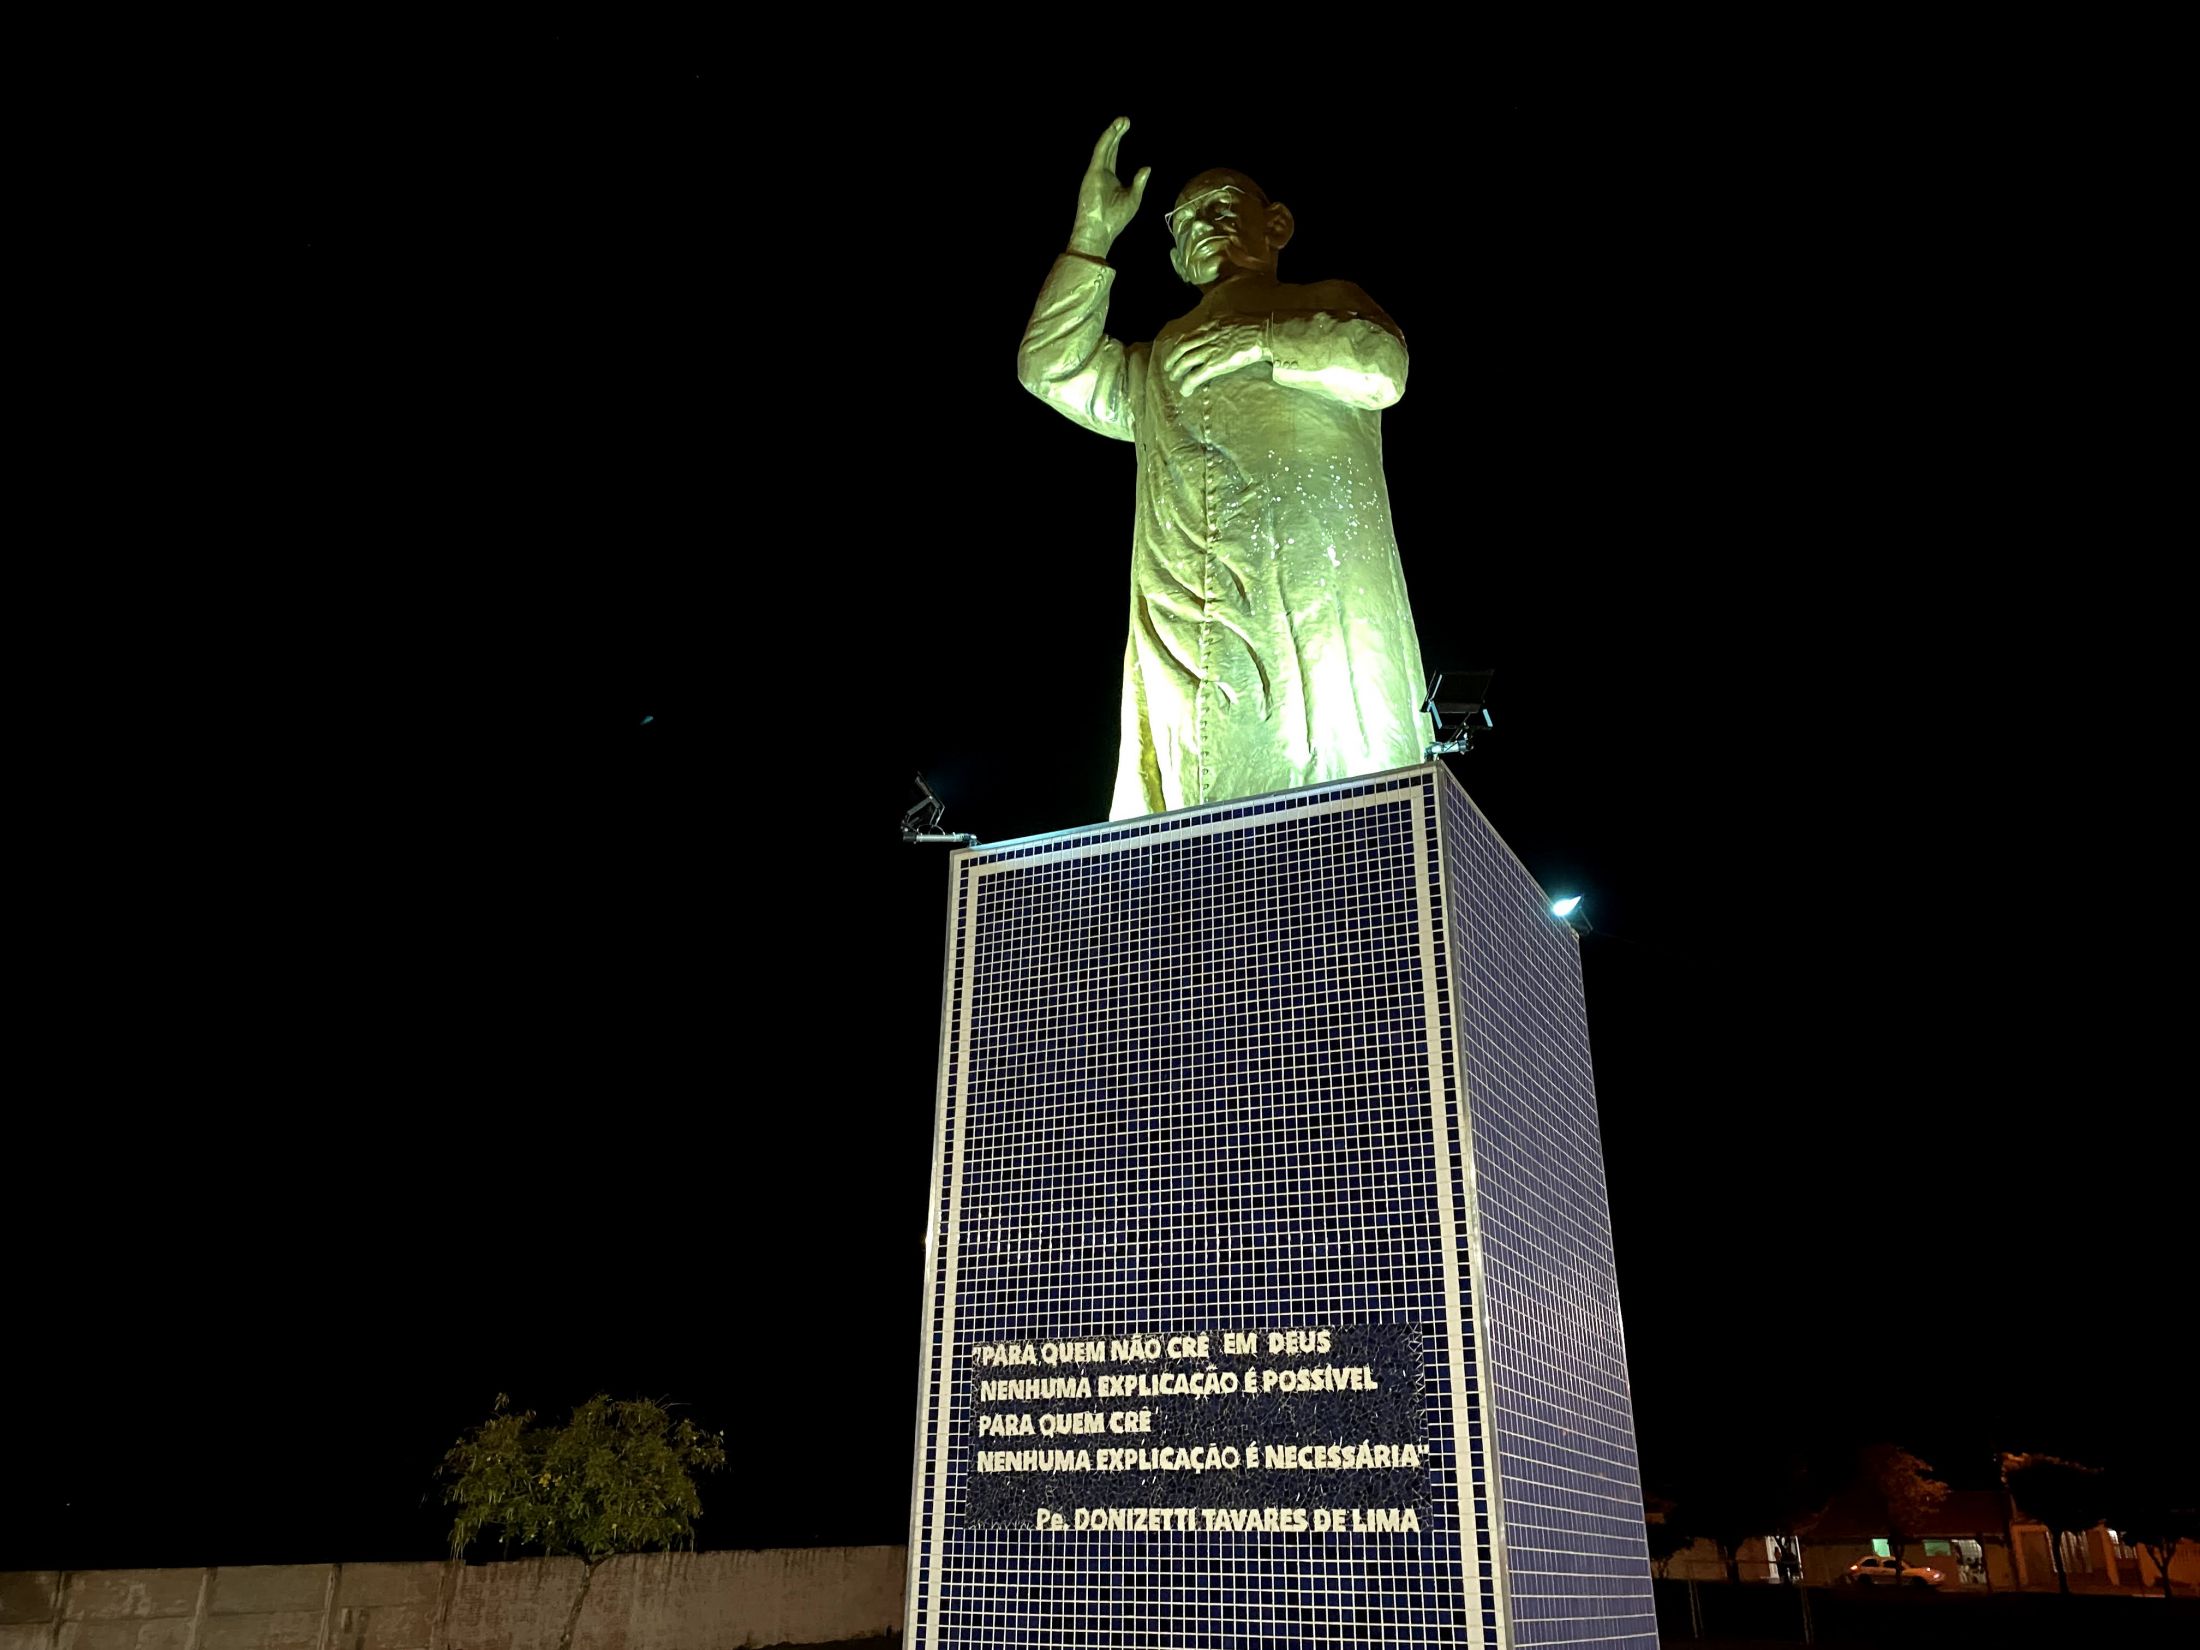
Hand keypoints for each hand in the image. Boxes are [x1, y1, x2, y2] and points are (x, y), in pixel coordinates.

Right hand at [1068, 117, 1150, 257]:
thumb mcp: (1133, 198)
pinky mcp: (1092, 173)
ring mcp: (1096, 172)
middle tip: (1125, 119)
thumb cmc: (1116, 219)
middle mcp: (1101, 173)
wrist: (1100, 231)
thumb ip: (1139, 182)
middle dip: (1116, 132)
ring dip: (1112, 133)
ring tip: (1122, 120)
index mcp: (1110, 178)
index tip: (1126, 126)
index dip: (1118, 139)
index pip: (1113, 154)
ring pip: (1104, 147)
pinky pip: (1100, 152)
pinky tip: (1113, 130)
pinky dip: (1107, 140)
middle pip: (1109, 147)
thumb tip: (1146, 168)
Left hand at [1159, 319, 1265, 394]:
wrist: (1263, 334)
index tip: (1174, 353)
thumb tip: (1221, 328)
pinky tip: (1185, 391)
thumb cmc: (1254, 328)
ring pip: (1185, 362)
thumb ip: (1222, 325)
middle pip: (1182, 349)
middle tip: (1168, 368)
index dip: (1178, 346)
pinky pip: (1196, 376)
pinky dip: (1187, 384)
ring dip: (1177, 372)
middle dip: (1172, 359)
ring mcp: (1210, 351)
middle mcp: (1207, 337)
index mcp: (1210, 326)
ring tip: (1174, 379)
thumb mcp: (1233, 320)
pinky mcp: (1215, 365)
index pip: (1187, 336)